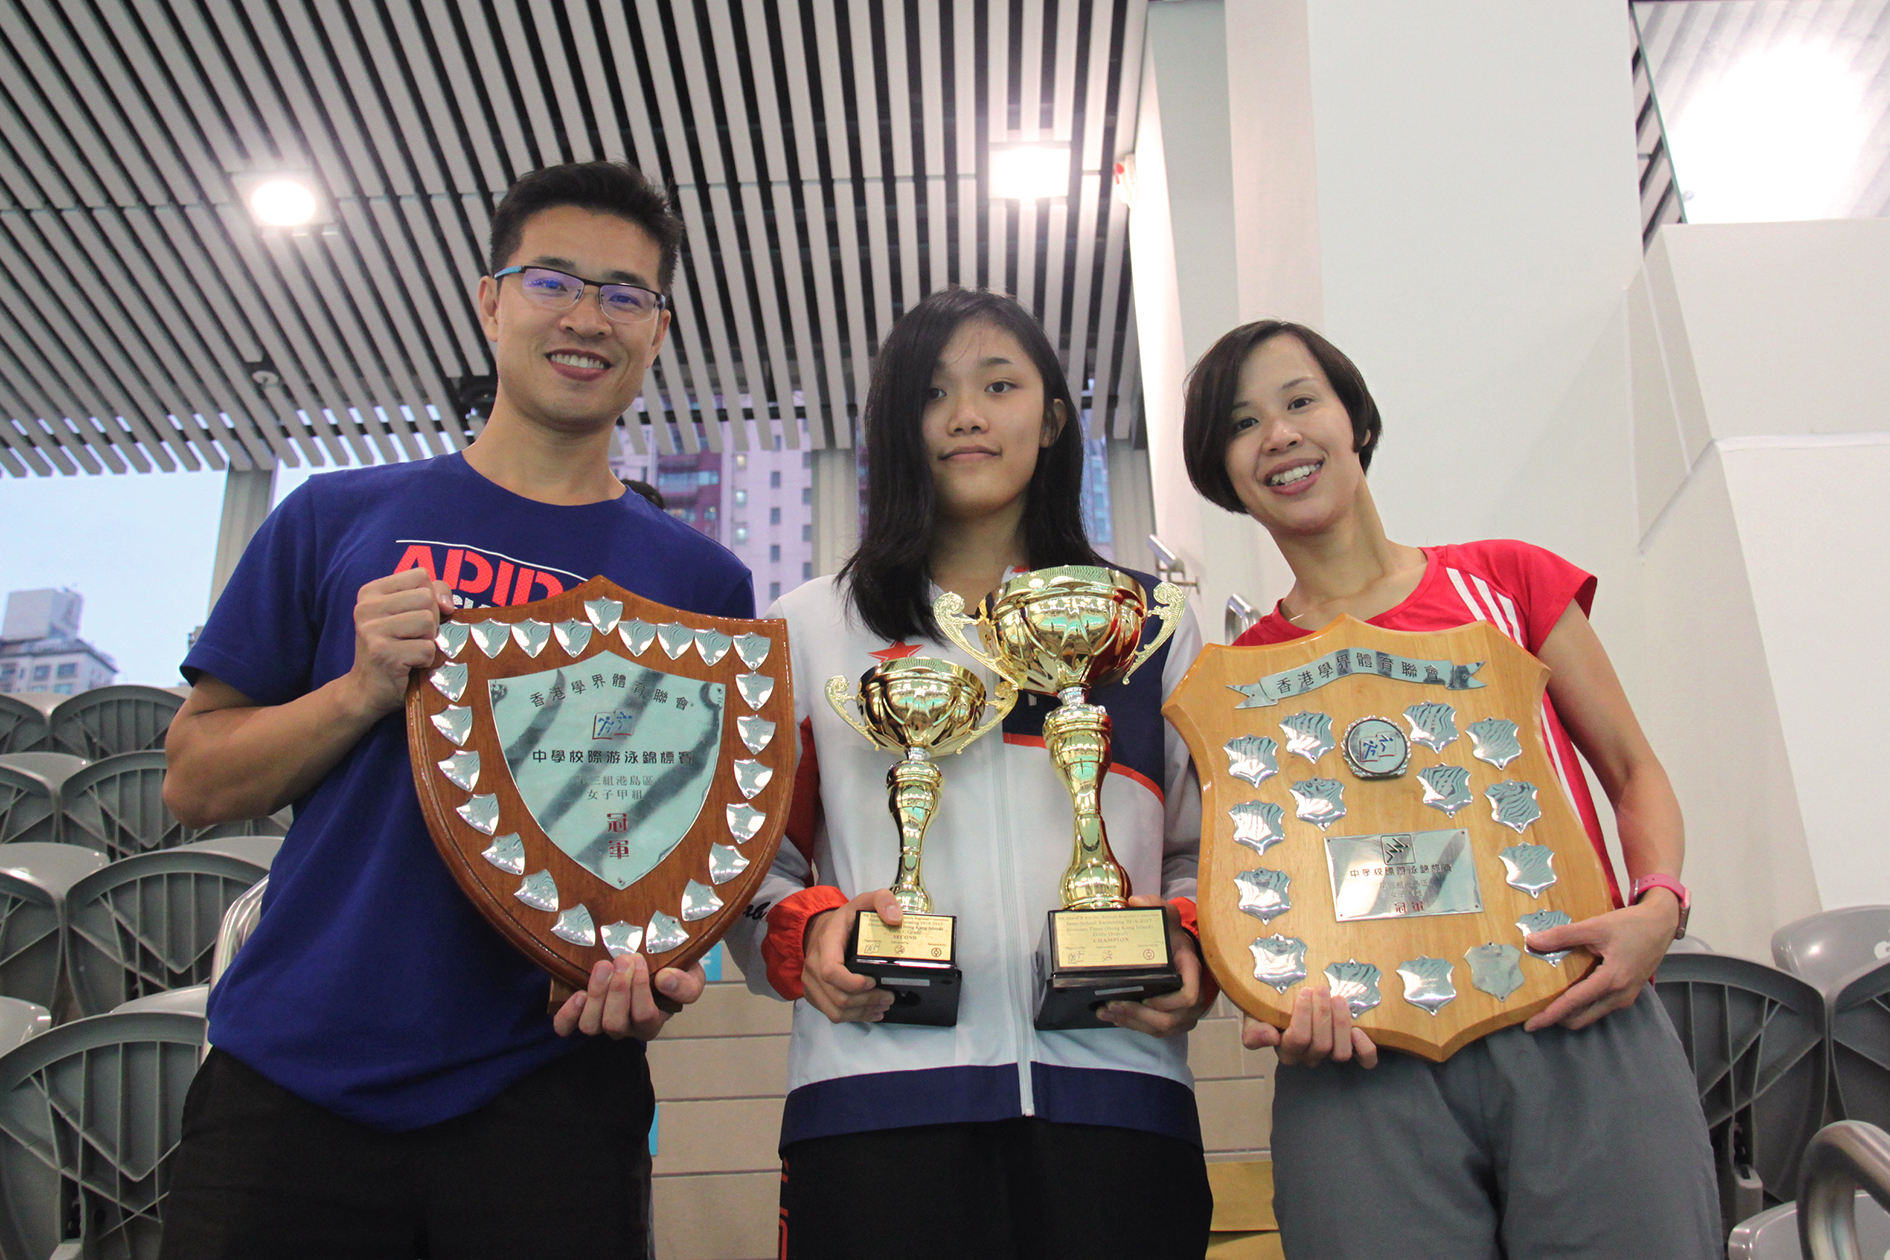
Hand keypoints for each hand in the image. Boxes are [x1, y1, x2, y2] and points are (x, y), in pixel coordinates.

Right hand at [343, 568, 453, 720]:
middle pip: (426, 598)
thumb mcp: (408, 613)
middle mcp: (366, 607)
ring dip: (428, 641)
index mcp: (371, 592)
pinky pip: (427, 649)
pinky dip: (426, 661)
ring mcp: (371, 630)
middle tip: (413, 638)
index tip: (416, 616)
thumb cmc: (395, 648)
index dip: (430, 597)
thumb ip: (432, 594)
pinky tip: (409, 666)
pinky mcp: (383, 653)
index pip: (420, 575)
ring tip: (410, 651)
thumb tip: (447, 604)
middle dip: (431, 621)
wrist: (367, 690)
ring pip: (428, 622)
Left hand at [553, 953, 705, 1040]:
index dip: (642, 992)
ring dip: (597, 994)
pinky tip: (578, 993)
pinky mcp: (579, 1015)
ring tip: (604, 965)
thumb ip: (686, 983)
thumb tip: (664, 980)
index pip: (646, 1018)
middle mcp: (625, 1027)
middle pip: (615, 1023)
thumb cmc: (671, 967)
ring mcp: (600, 1021)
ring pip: (591, 1025)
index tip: (642, 961)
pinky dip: (569, 1013)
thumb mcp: (691, 973)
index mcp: (652, 1020)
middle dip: (618, 990)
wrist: (648, 954)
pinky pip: (566, 1026)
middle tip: (625, 958)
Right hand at [801, 889, 901, 1023]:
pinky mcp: (814, 994)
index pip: (831, 971)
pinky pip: (832, 1014)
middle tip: (889, 997)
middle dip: (866, 1001)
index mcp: (826, 943)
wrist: (820, 929)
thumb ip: (882, 901)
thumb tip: (895, 918)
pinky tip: (871, 1012)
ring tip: (883, 1006)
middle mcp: (813, 965)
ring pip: (835, 1010)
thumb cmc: (844, 920)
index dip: (853, 983)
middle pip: (837, 996)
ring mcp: (811, 982)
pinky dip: (854, 1017)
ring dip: (862, 1012)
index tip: (874, 981)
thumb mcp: (863, 902)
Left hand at [1097, 895, 1216, 1037]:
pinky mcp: (1175, 1021)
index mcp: (1192, 972)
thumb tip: (1135, 902)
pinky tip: (1113, 1018)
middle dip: (1139, 1016)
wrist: (1181, 951)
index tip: (1145, 1000)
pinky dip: (1134, 1026)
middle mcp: (1194, 997)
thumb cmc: (1173, 937)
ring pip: (1161, 1029)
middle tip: (1112, 1005)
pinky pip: (1156, 1031)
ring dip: (1132, 1023)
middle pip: (1169, 1019)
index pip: (1189, 996)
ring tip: (1106, 1012)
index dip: (1167, 1003)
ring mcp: (1185, 1013)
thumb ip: (1155, 905)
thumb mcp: (1167, 917)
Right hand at [1240, 986, 1378, 1068]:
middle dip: (1323, 1014)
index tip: (1305, 991)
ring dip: (1341, 1024)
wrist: (1286, 1000)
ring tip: (1338, 999)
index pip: (1297, 1040)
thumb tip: (1271, 1037)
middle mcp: (1309, 1056)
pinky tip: (1360, 1031)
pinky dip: (1365, 1049)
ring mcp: (1330, 1054)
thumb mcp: (1254, 1016)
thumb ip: (1254, 1031)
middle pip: (1321, 1045)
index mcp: (1286, 1050)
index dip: (1303, 1016)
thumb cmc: (1270, 1007)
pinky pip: (1365, 1060)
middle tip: (1322, 989)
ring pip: (1340, 1053)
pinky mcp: (1352, 1050)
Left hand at [1523, 892, 1678, 1030]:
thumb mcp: (1595, 926)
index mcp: (1612, 980)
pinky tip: (1568, 991)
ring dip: (1569, 1012)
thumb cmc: (1631, 924)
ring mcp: (1625, 997)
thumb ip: (1562, 936)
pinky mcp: (1627, 993)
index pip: (1574, 1003)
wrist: (1661, 924)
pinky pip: (1600, 1006)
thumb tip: (1532, 941)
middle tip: (1533, 1013)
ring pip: (1591, 1014)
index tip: (1530, 1025)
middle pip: (1581, 1018)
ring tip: (1547, 1002)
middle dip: (1557, 1018)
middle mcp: (1620, 995)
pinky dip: (1582, 1005)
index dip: (1550, 1015)